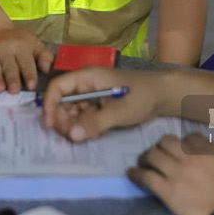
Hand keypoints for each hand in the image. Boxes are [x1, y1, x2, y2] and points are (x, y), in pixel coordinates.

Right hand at [0, 28, 52, 92]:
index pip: (26, 62)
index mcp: (21, 45)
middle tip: (15, 90)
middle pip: (9, 66)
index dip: (29, 74)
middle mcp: (5, 47)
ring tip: (0, 88)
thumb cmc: (15, 41)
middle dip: (12, 78)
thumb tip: (48, 68)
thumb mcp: (33, 44)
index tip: (32, 85)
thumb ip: (44, 56)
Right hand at [41, 67, 166, 141]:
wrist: (164, 96)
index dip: (49, 105)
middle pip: (61, 102)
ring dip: (76, 127)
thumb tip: (71, 135)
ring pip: (72, 113)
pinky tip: (99, 133)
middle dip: (63, 121)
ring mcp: (91, 95)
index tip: (50, 125)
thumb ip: (95, 123)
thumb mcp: (120, 111)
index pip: (57, 87)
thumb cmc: (142, 96)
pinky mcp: (98, 105)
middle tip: (74, 137)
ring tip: (92, 135)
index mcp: (87, 77)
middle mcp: (85, 84)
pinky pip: (83, 118)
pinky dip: (86, 128)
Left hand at [128, 134, 213, 214]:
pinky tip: (132, 174)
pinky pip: (146, 177)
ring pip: (153, 155)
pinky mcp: (167, 190)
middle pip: (165, 141)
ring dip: (146, 157)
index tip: (183, 150)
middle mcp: (190, 156)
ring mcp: (176, 172)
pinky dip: (136, 174)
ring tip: (143, 162)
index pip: (190, 137)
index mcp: (209, 151)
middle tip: (158, 154)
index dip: (185, 143)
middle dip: (161, 146)